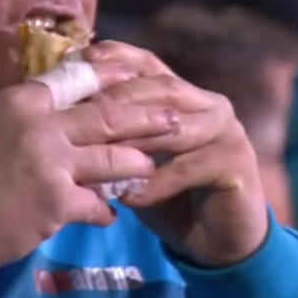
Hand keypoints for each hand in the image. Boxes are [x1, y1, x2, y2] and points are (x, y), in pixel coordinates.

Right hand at [0, 58, 156, 267]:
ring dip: (136, 166)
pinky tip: (111, 215)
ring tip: (151, 168)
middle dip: (147, 118)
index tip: (141, 76)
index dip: (115, 77)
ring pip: (114, 159)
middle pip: (109, 115)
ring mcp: (51, 163)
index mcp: (22, 101)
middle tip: (175, 118)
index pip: (80, 79)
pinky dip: (107, 210)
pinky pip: (99, 204)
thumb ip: (30, 118)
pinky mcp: (57, 203)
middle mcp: (40, 124)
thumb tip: (65, 112)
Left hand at [82, 42, 269, 266]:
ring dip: (134, 140)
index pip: (147, 64)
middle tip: (81, 114)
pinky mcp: (236, 164)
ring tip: (98, 154)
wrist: (217, 239)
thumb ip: (111, 135)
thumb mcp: (134, 159)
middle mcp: (208, 104)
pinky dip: (155, 183)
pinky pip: (188, 168)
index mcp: (183, 94)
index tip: (77, 61)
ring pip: (173, 127)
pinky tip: (129, 197)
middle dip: (118, 99)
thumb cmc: (168, 194)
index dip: (115, 59)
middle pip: (160, 89)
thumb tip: (61, 118)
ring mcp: (227, 131)